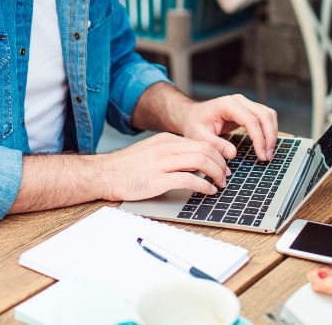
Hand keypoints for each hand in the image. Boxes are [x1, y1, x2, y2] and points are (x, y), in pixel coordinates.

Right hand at [98, 132, 230, 200]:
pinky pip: (188, 179)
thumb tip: (194, 162)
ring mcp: (162, 163)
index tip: (223, 166)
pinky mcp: (158, 180)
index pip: (201, 142)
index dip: (217, 155)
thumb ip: (171, 153)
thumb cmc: (128, 167)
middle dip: (221, 164)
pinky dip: (203, 185)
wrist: (105, 174)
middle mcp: (166, 148)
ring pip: (200, 161)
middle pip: (205, 150)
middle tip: (226, 176)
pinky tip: (208, 191)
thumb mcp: (152, 151)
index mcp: (166, 140)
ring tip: (220, 184)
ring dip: (216, 174)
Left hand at [176, 94, 277, 161]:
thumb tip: (232, 154)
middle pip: (264, 115)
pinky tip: (266, 145)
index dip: (259, 138)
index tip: (261, 155)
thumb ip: (215, 144)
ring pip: (268, 115)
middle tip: (267, 157)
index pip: (250, 120)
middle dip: (269, 137)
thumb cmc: (194, 124)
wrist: (191, 115)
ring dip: (272, 134)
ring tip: (268, 153)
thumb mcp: (198, 136)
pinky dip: (269, 130)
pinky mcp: (248, 109)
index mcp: (227, 104)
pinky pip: (265, 117)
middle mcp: (239, 100)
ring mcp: (245, 103)